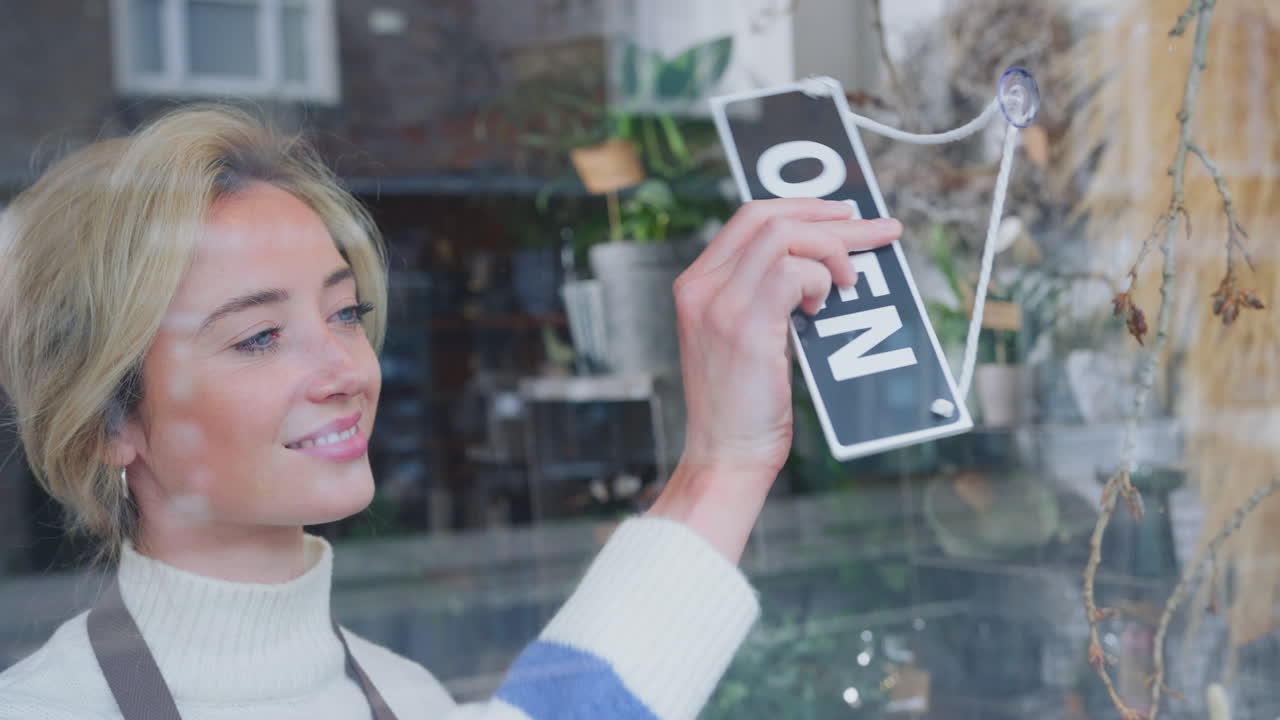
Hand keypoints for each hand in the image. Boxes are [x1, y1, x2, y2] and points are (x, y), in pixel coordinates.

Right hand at [648, 199, 901, 560]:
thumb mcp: (739, 336)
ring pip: (785, 236)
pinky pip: (794, 273)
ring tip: (849, 284)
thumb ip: (761, 296)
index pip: (750, 217)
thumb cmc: (741, 407)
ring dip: (832, 252)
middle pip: (770, 216)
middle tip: (877, 231)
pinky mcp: (745, 327)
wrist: (724, 456)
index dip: (804, 206)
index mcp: (696, 284)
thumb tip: (817, 263)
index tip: (845, 214)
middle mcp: (701, 286)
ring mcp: (720, 304)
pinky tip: (822, 309)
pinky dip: (821, 282)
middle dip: (833, 219)